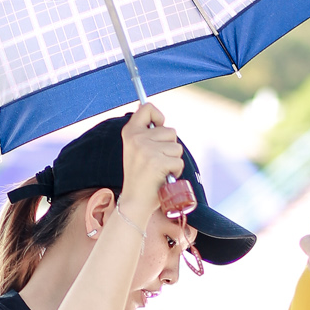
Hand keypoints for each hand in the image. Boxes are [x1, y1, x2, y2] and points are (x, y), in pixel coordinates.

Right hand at [119, 103, 184, 229]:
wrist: (135, 201)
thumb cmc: (140, 176)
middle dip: (170, 147)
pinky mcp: (157, 162)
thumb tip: (153, 115)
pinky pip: (179, 161)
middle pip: (170, 131)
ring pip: (177, 147)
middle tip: (156, 162)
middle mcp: (137, 138)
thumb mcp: (136, 149)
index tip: (158, 127)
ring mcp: (147, 149)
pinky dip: (176, 171)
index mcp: (130, 132)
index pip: (147, 108)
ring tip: (159, 170)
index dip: (158, 117)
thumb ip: (144, 133)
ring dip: (173, 160)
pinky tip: (164, 177)